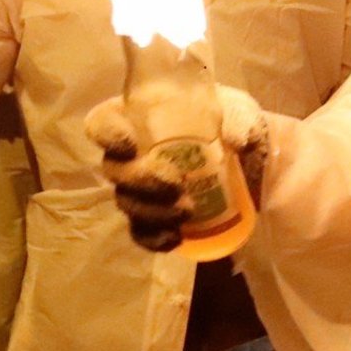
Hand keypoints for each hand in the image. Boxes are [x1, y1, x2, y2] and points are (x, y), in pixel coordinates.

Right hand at [85, 86, 268, 252]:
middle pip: (113, 169)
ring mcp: (140, 187)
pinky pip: (140, 231)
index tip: (131, 145)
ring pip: (127, 202)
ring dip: (151, 211)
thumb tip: (235, 140)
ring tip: (186, 212)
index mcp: (139, 117)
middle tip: (175, 185)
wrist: (247, 157)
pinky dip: (153, 238)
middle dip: (140, 180)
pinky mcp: (154, 214)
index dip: (108, 134)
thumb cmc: (230, 121)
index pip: (103, 123)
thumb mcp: (238, 111)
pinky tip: (174, 239)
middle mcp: (131, 153)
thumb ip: (238, 120)